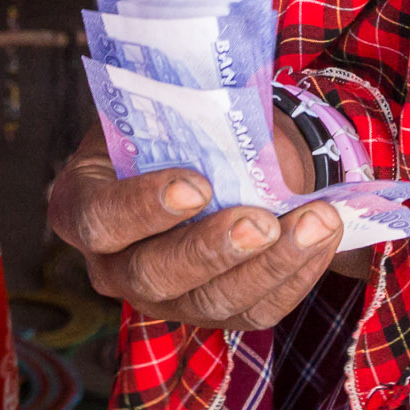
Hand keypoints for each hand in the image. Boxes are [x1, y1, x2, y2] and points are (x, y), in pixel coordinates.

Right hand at [46, 113, 344, 330]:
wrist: (207, 151)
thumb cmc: (176, 123)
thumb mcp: (166, 106)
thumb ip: (186, 110)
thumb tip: (230, 98)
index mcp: (83, 203)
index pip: (97, 218)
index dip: (140, 207)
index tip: (197, 185)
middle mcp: (113, 263)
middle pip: (152, 275)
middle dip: (212, 249)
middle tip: (262, 222)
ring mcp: (161, 297)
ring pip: (209, 303)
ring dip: (271, 264)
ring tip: (317, 221)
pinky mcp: (212, 311)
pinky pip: (254, 310)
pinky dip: (296, 273)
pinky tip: (325, 235)